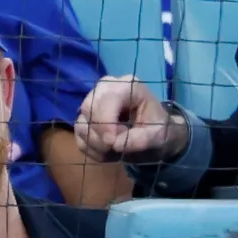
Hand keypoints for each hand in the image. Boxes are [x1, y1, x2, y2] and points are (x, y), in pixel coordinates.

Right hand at [74, 75, 188, 163]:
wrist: (152, 135)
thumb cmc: (158, 129)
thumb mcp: (158, 135)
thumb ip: (142, 138)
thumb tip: (116, 144)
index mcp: (127, 86)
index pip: (107, 98)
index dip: (105, 122)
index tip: (112, 143)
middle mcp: (105, 89)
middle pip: (88, 108)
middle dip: (100, 134)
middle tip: (116, 147)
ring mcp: (92, 103)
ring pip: (81, 124)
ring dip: (97, 144)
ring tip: (115, 150)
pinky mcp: (84, 119)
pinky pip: (79, 136)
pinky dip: (92, 149)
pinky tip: (107, 151)